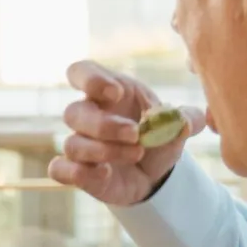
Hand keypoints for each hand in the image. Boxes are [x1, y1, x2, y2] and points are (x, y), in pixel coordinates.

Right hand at [48, 60, 204, 205]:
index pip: (80, 72)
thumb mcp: (175, 125)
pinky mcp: (77, 172)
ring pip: (73, 144)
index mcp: (108, 91)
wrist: (155, 174)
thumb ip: (184, 119)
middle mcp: (88, 115)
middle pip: (74, 112)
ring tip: (136, 154)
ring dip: (105, 151)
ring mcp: (79, 144)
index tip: (116, 93)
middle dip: (105, 125)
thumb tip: (188, 121)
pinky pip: (59, 170)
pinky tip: (105, 174)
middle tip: (136, 134)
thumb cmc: (158, 138)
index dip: (90, 79)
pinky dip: (77, 173)